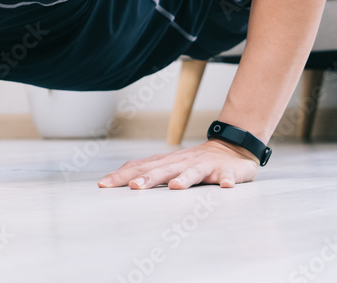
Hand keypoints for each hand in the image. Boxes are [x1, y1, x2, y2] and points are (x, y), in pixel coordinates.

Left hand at [97, 139, 259, 189]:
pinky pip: (226, 176)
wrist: (232, 148)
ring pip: (193, 172)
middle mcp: (182, 162)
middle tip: (134, 187)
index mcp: (167, 163)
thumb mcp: (170, 165)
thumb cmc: (195, 162)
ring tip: (176, 186)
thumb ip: (150, 172)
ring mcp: (204, 166)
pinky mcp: (225, 171)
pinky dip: (226, 180)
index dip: (122, 176)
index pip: (140, 167)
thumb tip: (122, 180)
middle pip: (163, 169)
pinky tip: (226, 186)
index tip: (103, 185)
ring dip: (184, 178)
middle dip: (148, 178)